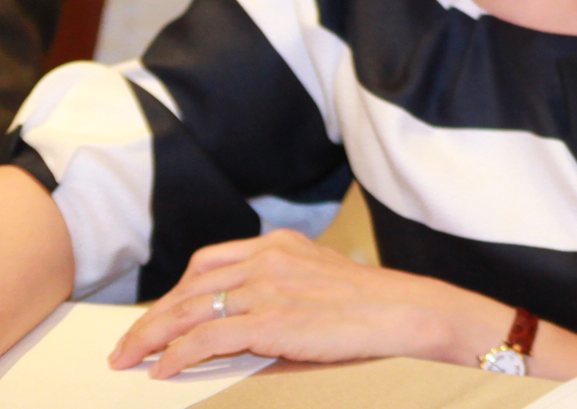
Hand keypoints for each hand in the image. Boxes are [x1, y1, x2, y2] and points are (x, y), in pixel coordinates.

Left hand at [110, 229, 501, 378]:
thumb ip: (284, 286)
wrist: (410, 313)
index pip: (207, 263)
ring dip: (150, 338)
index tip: (158, 316)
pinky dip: (176, 355)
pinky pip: (206, 338)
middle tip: (126, 345)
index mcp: (281, 245)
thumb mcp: (323, 280)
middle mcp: (268, 260)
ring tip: (129, 359)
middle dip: (150, 318)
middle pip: (188, 287)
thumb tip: (248, 318)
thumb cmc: (375, 305)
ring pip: (187, 311)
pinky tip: (163, 370)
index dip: (174, 292)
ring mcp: (268, 289)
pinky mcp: (270, 321)